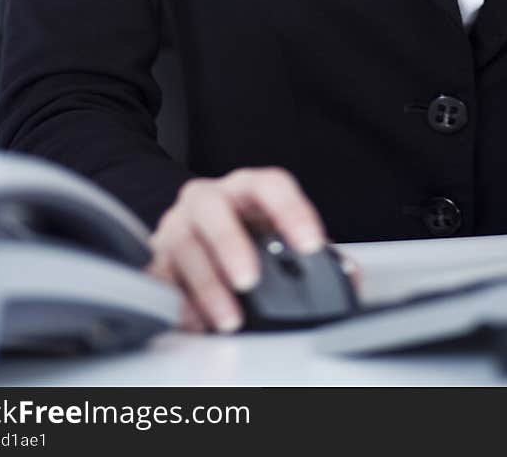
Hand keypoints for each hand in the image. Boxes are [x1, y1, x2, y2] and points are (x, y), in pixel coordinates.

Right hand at [144, 167, 328, 332]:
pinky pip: (160, 276)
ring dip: (208, 285)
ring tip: (229, 318)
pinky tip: (195, 320)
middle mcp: (208, 198)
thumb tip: (349, 275)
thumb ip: (310, 251)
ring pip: (185, 244)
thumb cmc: (243, 228)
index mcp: (246, 188)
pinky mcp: (157, 256)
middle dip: (232, 244)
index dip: (292, 211)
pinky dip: (178, 301)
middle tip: (250, 279)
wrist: (194, 226)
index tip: (310, 244)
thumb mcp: (275, 229)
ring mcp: (178, 224)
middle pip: (214, 209)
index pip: (270, 185)